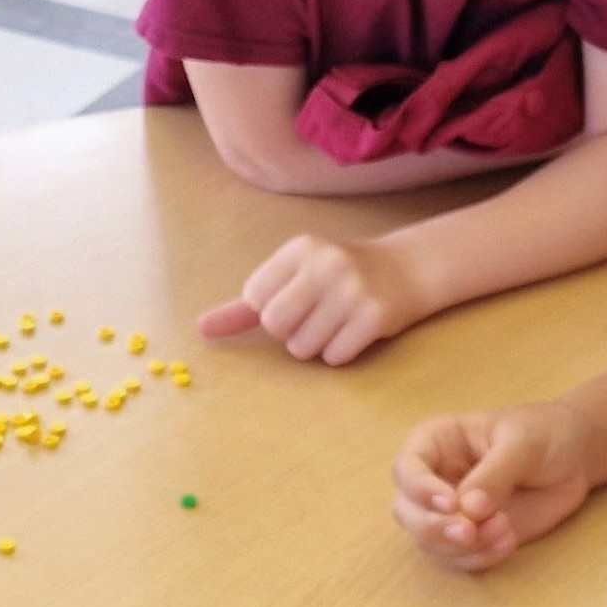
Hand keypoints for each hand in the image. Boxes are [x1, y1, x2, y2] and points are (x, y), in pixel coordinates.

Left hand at [200, 234, 427, 365]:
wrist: (405, 269)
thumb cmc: (337, 277)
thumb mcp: (294, 276)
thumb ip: (245, 306)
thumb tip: (201, 329)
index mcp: (300, 249)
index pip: (255, 299)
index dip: (271, 310)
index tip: (296, 298)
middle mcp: (326, 263)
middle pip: (275, 325)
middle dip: (289, 333)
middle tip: (313, 317)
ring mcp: (352, 289)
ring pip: (302, 348)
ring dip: (314, 346)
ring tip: (335, 323)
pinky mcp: (374, 317)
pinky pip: (333, 357)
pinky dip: (339, 353)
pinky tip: (353, 332)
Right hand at [391, 402, 593, 570]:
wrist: (572, 458)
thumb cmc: (543, 434)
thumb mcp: (521, 443)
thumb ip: (494, 474)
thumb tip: (468, 509)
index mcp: (435, 442)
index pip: (406, 469)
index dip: (420, 490)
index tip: (452, 503)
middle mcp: (433, 478)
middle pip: (407, 511)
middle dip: (435, 527)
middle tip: (470, 532)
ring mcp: (449, 512)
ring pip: (430, 541)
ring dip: (464, 546)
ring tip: (506, 529)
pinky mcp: (470, 537)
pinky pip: (458, 558)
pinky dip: (479, 558)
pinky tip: (508, 542)